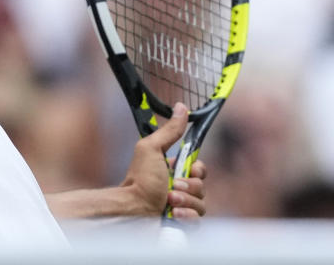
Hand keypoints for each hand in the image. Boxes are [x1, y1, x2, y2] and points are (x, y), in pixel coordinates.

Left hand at [120, 102, 206, 217]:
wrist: (131, 209)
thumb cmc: (139, 179)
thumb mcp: (152, 149)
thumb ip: (169, 130)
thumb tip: (181, 106)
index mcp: (174, 172)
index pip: (200, 170)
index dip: (198, 170)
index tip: (187, 170)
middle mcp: (180, 189)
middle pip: (203, 187)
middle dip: (189, 187)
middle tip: (172, 186)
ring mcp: (182, 208)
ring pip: (202, 205)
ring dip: (185, 201)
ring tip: (168, 201)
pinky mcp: (183, 225)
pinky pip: (198, 222)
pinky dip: (186, 217)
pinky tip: (173, 214)